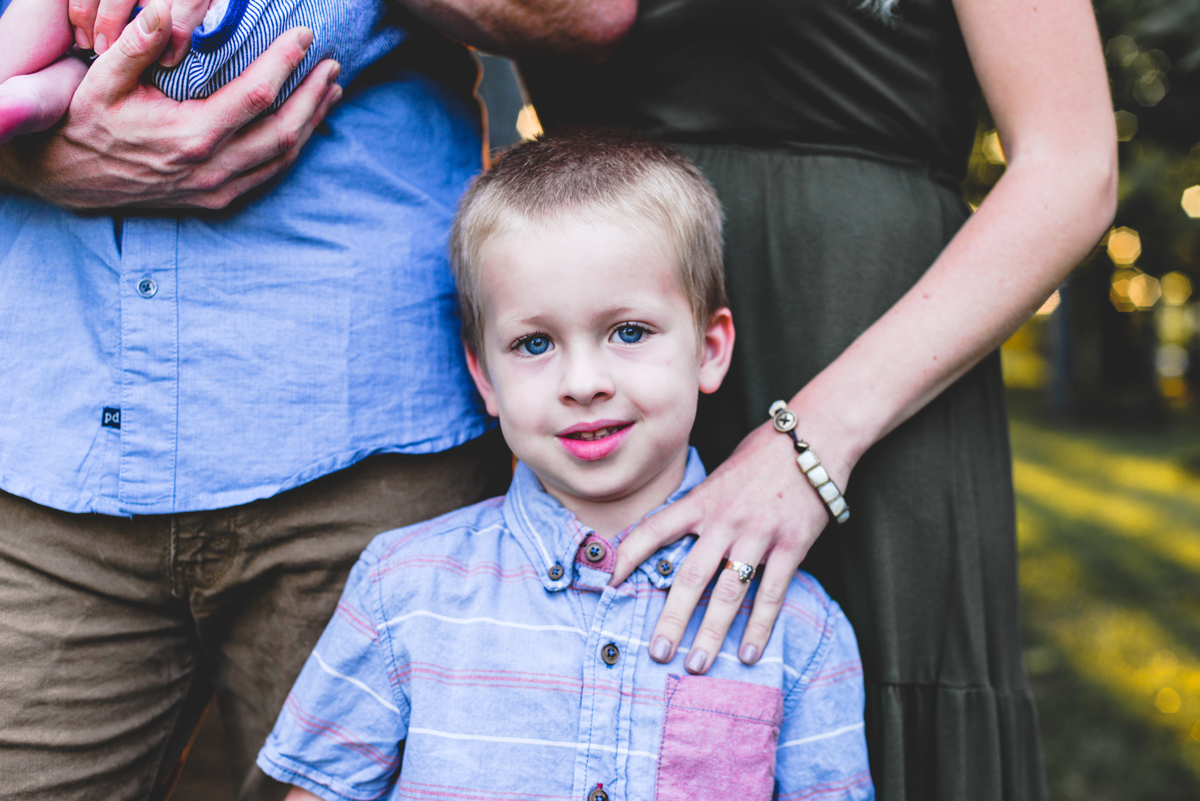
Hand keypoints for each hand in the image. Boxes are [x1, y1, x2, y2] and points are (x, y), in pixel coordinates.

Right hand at [1, 0, 341, 209]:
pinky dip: (294, 146)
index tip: (305, 35)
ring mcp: (218, 188)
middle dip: (314, 94)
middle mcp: (212, 167)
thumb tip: (165, 10)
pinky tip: (306, 122)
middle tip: (332, 64)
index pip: (257, 96)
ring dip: (312, 121)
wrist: (69, 179)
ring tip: (331, 89)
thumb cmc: (86, 123)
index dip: (285, 62)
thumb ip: (134, 46)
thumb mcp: (100, 81)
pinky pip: (270, 172)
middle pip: (285, 130)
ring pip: (284, 156)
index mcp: (190, 135)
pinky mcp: (219, 199)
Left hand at [610, 417, 843, 673]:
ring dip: (711, 632)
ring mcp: (758, 534)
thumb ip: (702, 506)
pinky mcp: (791, 544)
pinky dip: (759, 626)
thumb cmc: (765, 453)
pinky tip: (747, 653)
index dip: (629, 556)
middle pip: (690, 576)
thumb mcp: (722, 474)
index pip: (654, 530)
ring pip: (728, 592)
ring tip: (696, 664)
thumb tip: (678, 535)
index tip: (609, 583)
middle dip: (671, 618)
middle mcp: (724, 519)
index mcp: (702, 500)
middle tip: (657, 652)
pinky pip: (771, 592)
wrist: (815, 436)